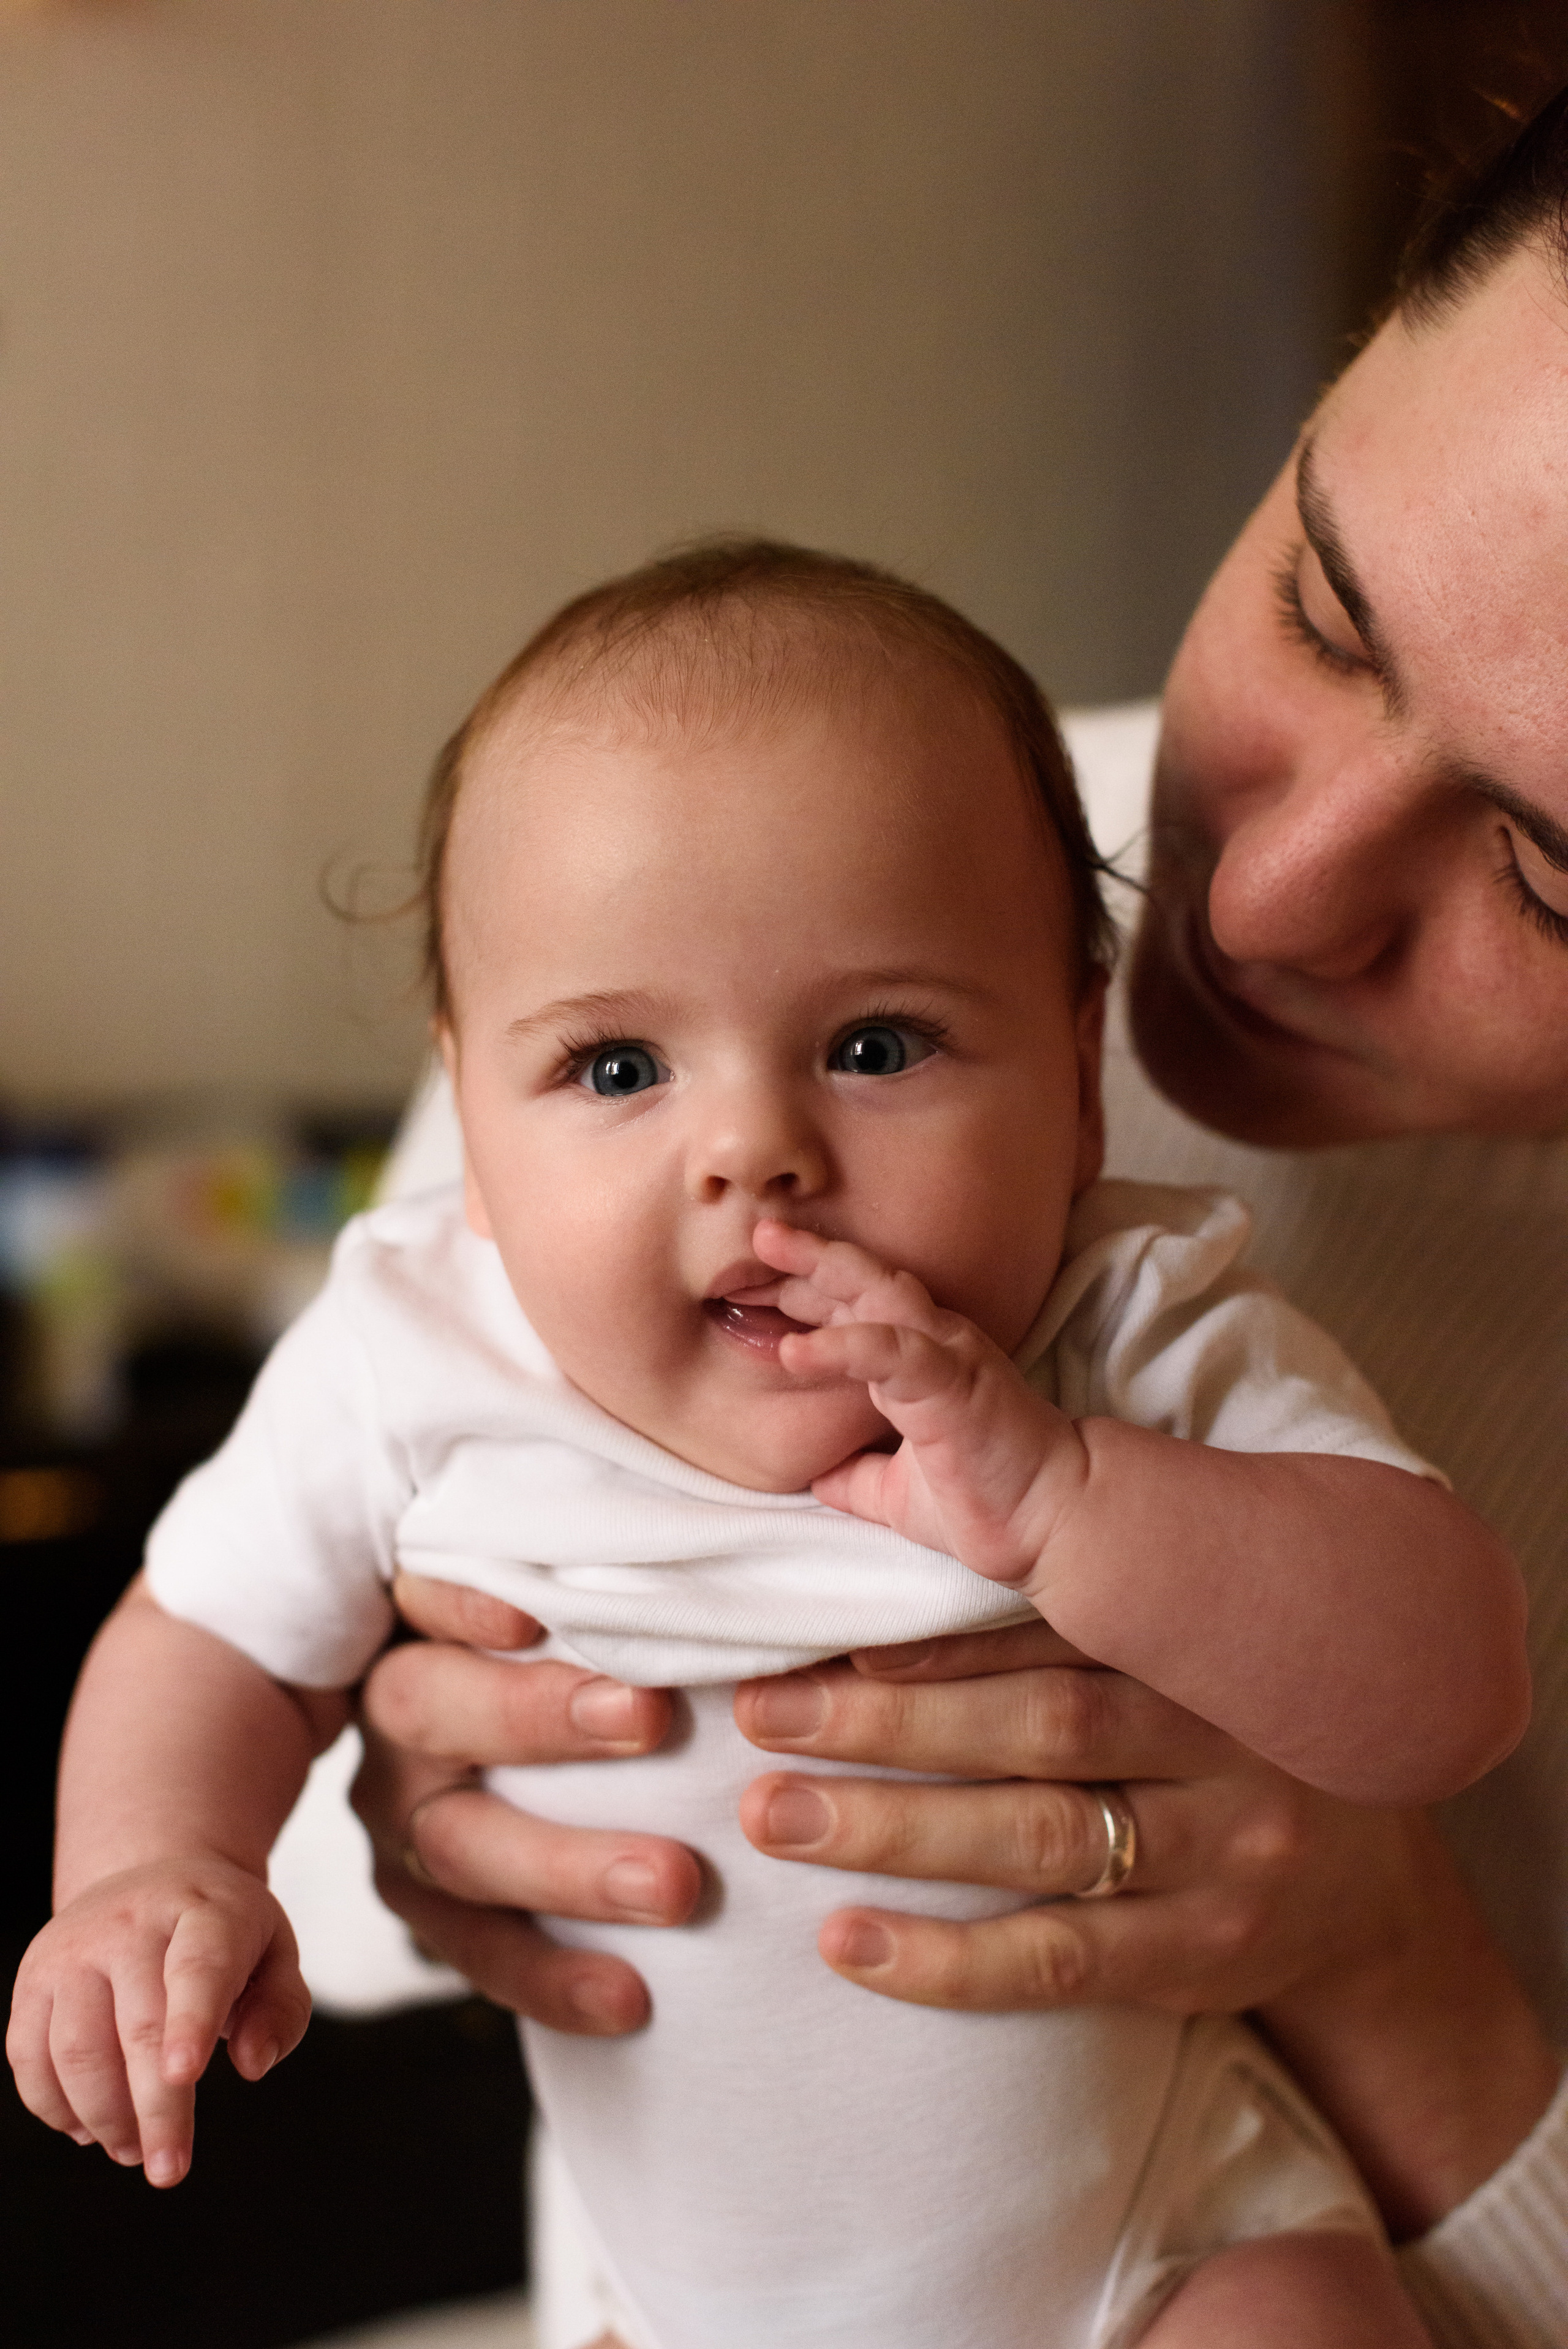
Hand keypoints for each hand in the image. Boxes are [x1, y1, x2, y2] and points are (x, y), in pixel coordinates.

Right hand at [7, 1856, 306, 2187]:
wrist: (150, 1879)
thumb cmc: (222, 1933)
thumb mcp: (274, 1955)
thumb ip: (281, 2010)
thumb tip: (253, 2064)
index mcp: (206, 1911)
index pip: (199, 1965)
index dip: (191, 2022)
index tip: (186, 2076)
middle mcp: (132, 1921)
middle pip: (139, 2027)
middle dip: (155, 2110)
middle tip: (170, 2169)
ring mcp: (75, 1947)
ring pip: (77, 2050)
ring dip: (106, 2117)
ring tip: (135, 2149)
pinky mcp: (34, 1978)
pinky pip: (28, 2055)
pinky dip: (55, 2107)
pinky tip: (89, 2129)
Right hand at [351, 1575, 701, 2033]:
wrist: (545, 1746)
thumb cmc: (608, 1623)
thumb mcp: (609, 1571)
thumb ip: (654, 1543)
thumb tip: (782, 1496)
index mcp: (431, 1613)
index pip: (422, 1588)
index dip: (464, 1596)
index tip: (536, 1602)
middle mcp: (402, 1709)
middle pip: (432, 1707)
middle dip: (539, 1716)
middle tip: (650, 1719)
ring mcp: (405, 1813)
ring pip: (457, 1842)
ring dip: (565, 1863)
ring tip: (674, 1884)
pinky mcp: (428, 1904)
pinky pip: (477, 1951)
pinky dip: (552, 1977)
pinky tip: (634, 1998)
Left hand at [732, 1624, 1559, 2232]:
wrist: (1375, 1891)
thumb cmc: (1224, 1738)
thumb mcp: (1183, 1653)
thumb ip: (1075, 1608)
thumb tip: (894, 1543)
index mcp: (1204, 1645)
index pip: (1059, 1628)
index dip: (938, 1636)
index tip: (825, 1634)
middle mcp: (1223, 1742)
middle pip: (1042, 1727)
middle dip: (891, 1724)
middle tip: (762, 1717)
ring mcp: (1222, 1857)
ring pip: (1043, 1840)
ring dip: (896, 1831)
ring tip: (773, 1817)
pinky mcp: (1206, 1958)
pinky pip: (1065, 1964)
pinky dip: (951, 1961)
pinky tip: (849, 1945)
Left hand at [757, 1220, 1081, 1589]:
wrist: (1053, 1524)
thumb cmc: (988, 1500)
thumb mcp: (896, 1492)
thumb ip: (856, 1475)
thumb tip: (816, 1477)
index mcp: (919, 1361)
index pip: (856, 1309)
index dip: (806, 1290)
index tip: (753, 1281)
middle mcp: (934, 1343)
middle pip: (864, 1279)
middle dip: (808, 1252)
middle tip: (758, 1229)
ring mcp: (947, 1356)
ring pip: (879, 1292)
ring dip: (822, 1267)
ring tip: (767, 1249)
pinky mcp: (955, 1383)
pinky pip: (893, 1352)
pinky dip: (842, 1344)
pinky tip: (793, 1348)